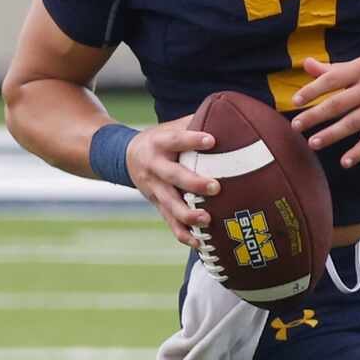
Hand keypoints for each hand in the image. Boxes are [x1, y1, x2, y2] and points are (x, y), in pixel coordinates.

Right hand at [124, 115, 220, 250]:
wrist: (126, 156)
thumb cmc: (162, 139)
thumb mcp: (171, 127)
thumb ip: (197, 123)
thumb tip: (233, 116)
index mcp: (159, 143)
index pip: (176, 139)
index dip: (192, 140)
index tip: (212, 140)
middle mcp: (154, 166)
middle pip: (173, 176)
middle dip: (194, 183)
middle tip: (216, 187)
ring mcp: (154, 189)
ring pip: (170, 204)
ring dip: (188, 214)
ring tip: (207, 220)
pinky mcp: (157, 205)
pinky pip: (169, 222)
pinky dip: (183, 234)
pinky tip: (199, 243)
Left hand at [289, 55, 359, 166]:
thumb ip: (333, 69)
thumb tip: (305, 63)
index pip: (331, 80)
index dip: (312, 90)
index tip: (295, 101)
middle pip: (338, 104)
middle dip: (315, 116)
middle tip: (296, 126)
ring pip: (352, 123)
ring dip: (332, 135)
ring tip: (313, 143)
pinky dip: (359, 152)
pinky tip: (345, 162)